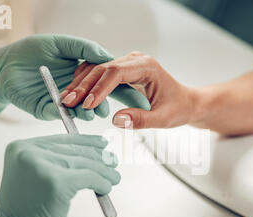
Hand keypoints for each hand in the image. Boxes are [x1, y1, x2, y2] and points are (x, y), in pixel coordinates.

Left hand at [0, 34, 148, 120]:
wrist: (1, 67)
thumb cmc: (29, 52)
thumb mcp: (59, 44)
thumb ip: (83, 48)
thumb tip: (107, 56)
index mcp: (83, 72)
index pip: (110, 81)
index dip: (126, 90)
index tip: (142, 98)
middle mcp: (78, 88)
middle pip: (101, 98)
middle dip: (112, 105)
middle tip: (122, 109)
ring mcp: (65, 101)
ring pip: (85, 109)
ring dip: (92, 111)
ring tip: (95, 111)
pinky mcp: (50, 111)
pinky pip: (64, 115)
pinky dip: (72, 114)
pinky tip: (77, 112)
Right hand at [0, 134, 119, 216]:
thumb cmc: (27, 213)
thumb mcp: (34, 177)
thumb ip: (56, 161)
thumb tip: (92, 152)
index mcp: (20, 148)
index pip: (61, 140)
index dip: (86, 142)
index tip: (102, 144)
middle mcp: (28, 152)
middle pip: (75, 150)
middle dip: (99, 157)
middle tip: (113, 162)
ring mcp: (42, 166)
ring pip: (85, 164)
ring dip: (104, 172)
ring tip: (114, 178)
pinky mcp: (57, 182)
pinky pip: (90, 177)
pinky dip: (102, 183)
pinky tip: (105, 189)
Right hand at [60, 52, 195, 128]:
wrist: (185, 102)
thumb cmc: (177, 108)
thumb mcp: (163, 119)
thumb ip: (141, 120)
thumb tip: (116, 120)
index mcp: (146, 67)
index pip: (116, 72)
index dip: (99, 88)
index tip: (87, 104)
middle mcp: (135, 60)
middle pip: (102, 68)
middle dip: (84, 86)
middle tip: (68, 102)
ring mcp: (127, 64)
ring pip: (97, 69)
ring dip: (81, 84)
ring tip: (66, 100)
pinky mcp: (122, 71)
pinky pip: (100, 74)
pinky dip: (86, 84)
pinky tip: (76, 96)